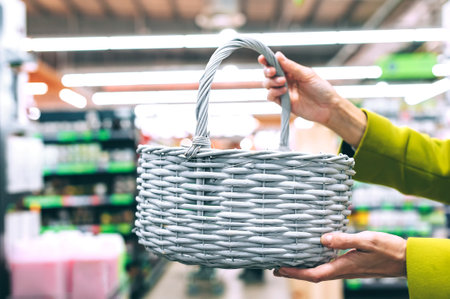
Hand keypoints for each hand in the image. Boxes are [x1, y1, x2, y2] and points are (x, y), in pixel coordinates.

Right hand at [258, 52, 366, 147]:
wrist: (327, 107)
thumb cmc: (321, 88)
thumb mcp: (306, 74)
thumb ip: (291, 66)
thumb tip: (277, 55)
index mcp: (291, 71)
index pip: (275, 64)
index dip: (267, 61)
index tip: (262, 58)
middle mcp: (285, 80)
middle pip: (268, 74)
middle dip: (268, 71)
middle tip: (273, 71)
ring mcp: (283, 92)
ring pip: (267, 85)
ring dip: (271, 82)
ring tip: (283, 82)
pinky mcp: (283, 103)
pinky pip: (271, 96)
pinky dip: (273, 92)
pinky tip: (283, 91)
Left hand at [273, 231, 406, 281]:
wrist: (406, 259)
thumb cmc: (388, 249)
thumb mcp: (367, 240)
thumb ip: (344, 239)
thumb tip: (322, 239)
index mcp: (343, 267)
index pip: (314, 274)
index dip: (295, 272)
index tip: (279, 268)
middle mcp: (342, 270)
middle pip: (313, 275)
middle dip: (294, 272)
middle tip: (276, 267)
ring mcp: (346, 269)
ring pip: (319, 271)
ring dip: (303, 268)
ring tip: (289, 262)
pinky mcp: (350, 265)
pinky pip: (328, 266)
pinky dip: (315, 262)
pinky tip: (312, 254)